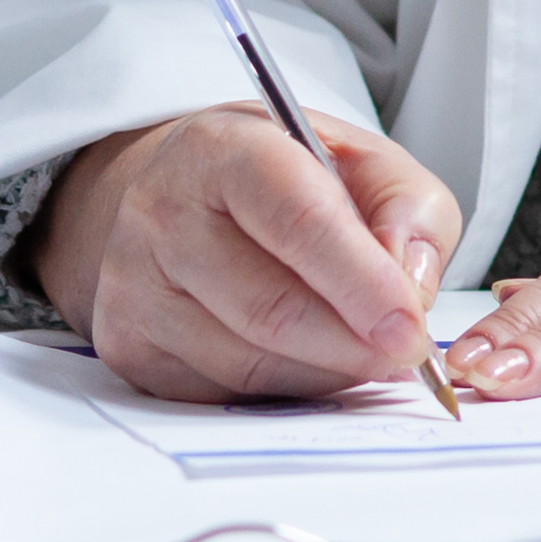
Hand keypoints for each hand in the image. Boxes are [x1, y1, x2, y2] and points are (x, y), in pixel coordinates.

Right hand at [31, 105, 460, 403]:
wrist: (184, 197)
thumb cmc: (283, 181)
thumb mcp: (362, 163)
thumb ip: (409, 211)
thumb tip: (411, 287)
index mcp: (222, 149)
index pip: (296, 220)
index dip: (361, 282)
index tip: (410, 329)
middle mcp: (161, 213)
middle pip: (271, 307)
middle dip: (353, 345)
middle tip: (404, 355)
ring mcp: (134, 284)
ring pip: (250, 363)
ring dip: (325, 371)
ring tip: (360, 350)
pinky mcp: (128, 345)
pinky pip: (223, 392)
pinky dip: (285, 388)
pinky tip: (306, 358)